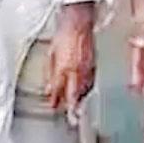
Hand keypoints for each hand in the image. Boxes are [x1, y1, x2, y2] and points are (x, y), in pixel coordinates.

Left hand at [46, 3, 95, 123]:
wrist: (78, 23)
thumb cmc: (64, 35)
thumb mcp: (50, 54)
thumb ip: (50, 73)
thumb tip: (49, 87)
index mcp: (63, 68)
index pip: (58, 90)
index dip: (55, 101)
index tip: (54, 107)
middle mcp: (76, 71)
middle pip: (74, 95)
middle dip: (72, 109)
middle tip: (72, 118)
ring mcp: (87, 69)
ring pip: (84, 90)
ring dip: (80, 100)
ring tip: (77, 109)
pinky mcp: (94, 66)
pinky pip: (91, 83)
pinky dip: (87, 90)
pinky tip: (84, 93)